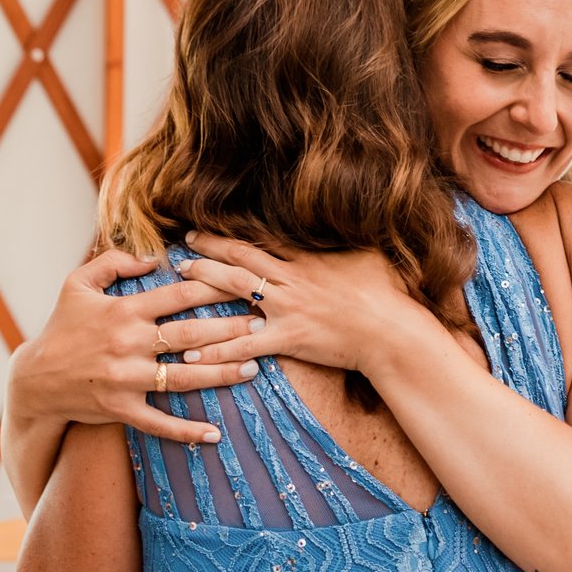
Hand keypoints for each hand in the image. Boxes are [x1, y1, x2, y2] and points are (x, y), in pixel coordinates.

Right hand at [7, 249, 260, 445]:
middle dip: (229, 330)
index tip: (241, 285)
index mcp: (124, 311)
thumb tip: (153, 257)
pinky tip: (214, 434)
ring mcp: (126, 379)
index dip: (213, 287)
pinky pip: (159, 423)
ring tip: (253, 368)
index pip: (178, 295)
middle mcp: (128, 344)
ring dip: (222, 374)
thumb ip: (114, 262)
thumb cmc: (62, 327)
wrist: (35, 380)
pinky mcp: (122, 409)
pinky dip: (187, 431)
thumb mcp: (77, 284)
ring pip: (184, 377)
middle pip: (190, 335)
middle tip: (261, 326)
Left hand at [171, 233, 436, 375]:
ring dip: (204, 284)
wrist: (393, 331)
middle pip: (240, 259)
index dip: (230, 233)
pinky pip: (246, 344)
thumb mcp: (367, 254)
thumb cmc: (386, 293)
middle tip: (182, 245)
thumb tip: (341, 220)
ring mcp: (287, 309)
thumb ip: (344, 240)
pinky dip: (218, 348)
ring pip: (236, 291)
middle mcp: (291, 279)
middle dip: (207, 250)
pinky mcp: (288, 339)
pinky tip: (193, 352)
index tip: (205, 228)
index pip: (260, 239)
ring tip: (178, 281)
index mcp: (307, 258)